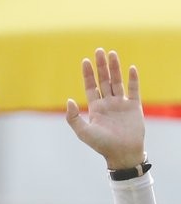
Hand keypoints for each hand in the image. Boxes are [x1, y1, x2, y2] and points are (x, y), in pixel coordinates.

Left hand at [66, 49, 145, 169]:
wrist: (122, 153)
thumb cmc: (101, 145)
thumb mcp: (83, 132)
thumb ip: (74, 117)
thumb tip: (69, 100)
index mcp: (95, 108)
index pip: (90, 86)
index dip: (87, 74)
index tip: (85, 61)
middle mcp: (108, 103)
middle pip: (104, 80)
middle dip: (101, 66)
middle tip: (99, 50)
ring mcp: (121, 104)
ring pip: (117, 82)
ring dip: (115, 68)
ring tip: (112, 53)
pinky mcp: (134, 107)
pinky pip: (134, 90)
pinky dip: (133, 79)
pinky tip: (131, 68)